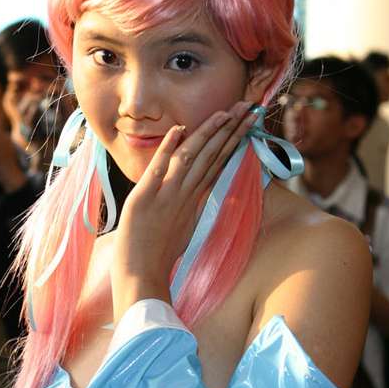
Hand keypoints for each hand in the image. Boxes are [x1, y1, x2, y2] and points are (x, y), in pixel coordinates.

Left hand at [111, 101, 256, 322]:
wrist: (142, 278)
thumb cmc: (160, 256)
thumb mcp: (182, 227)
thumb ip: (190, 205)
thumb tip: (198, 188)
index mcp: (194, 200)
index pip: (217, 165)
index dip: (231, 143)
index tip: (244, 125)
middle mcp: (184, 195)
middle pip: (211, 157)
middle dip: (229, 131)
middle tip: (246, 109)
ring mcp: (166, 196)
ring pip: (191, 158)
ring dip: (207, 134)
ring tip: (224, 113)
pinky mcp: (145, 199)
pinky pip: (159, 169)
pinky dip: (168, 149)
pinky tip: (178, 129)